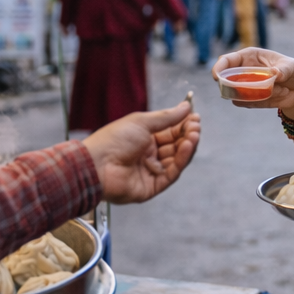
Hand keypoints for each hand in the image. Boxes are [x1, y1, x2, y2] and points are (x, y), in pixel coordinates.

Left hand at [83, 101, 200, 203]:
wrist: (97, 164)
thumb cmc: (113, 140)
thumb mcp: (142, 122)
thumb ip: (167, 117)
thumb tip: (185, 107)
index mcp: (142, 139)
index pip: (169, 132)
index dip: (182, 125)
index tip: (194, 117)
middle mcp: (147, 155)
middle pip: (175, 146)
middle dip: (187, 135)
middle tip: (196, 125)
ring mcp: (150, 171)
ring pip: (176, 159)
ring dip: (187, 146)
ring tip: (194, 134)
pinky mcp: (153, 186)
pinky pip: (172, 173)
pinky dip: (182, 159)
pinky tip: (188, 146)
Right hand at [210, 48, 293, 118]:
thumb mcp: (292, 67)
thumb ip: (284, 69)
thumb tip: (276, 73)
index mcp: (249, 56)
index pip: (228, 60)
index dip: (219, 67)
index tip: (216, 76)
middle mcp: (243, 71)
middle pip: (225, 78)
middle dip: (230, 85)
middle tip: (250, 88)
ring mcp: (244, 86)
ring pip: (234, 93)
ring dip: (250, 95)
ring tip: (276, 89)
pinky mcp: (249, 100)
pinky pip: (244, 103)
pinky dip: (257, 102)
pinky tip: (275, 96)